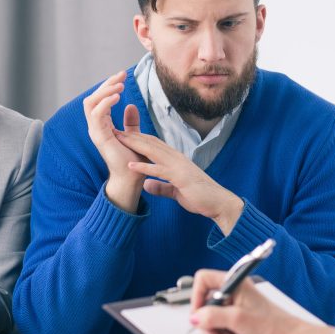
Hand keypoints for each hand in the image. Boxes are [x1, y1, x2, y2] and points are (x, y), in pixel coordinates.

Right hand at [82, 71, 145, 210]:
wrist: (131, 177)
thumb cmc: (132, 159)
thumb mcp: (133, 135)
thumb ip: (130, 122)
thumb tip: (130, 106)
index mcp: (102, 125)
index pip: (100, 100)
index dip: (110, 86)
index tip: (123, 75)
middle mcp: (96, 127)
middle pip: (92, 98)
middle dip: (106, 84)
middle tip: (121, 76)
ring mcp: (95, 132)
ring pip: (91, 103)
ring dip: (105, 91)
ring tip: (120, 86)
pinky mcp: (99, 137)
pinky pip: (97, 114)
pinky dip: (106, 103)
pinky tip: (118, 97)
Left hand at [114, 131, 244, 233]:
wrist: (219, 203)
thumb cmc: (201, 197)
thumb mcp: (176, 192)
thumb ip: (162, 187)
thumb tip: (147, 186)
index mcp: (176, 160)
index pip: (155, 145)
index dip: (139, 139)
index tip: (123, 135)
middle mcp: (177, 159)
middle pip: (152, 144)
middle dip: (133, 137)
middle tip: (115, 130)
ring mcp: (179, 167)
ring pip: (154, 152)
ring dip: (135, 145)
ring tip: (119, 139)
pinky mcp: (180, 177)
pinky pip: (159, 171)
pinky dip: (144, 168)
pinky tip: (131, 166)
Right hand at [188, 269, 330, 333]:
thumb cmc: (275, 326)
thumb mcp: (238, 320)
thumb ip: (213, 316)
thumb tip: (196, 317)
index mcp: (235, 283)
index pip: (203, 280)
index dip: (197, 297)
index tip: (199, 314)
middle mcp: (235, 292)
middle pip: (206, 303)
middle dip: (209, 323)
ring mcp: (237, 306)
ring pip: (214, 318)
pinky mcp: (240, 320)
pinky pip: (223, 327)